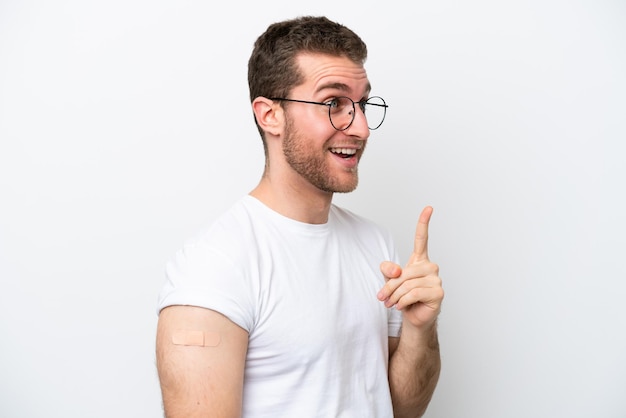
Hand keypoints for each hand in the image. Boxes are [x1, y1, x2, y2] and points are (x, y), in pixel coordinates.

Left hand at [378, 206, 443, 328]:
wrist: (412, 317)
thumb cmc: (403, 297)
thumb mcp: (390, 282)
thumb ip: (389, 272)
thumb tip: (395, 270)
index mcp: (419, 260)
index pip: (422, 239)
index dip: (424, 223)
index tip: (428, 208)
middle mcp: (430, 267)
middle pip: (404, 272)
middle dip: (390, 287)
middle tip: (382, 297)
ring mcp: (436, 279)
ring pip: (407, 284)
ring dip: (395, 296)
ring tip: (392, 303)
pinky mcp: (438, 293)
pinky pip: (413, 293)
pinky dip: (403, 302)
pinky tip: (402, 306)